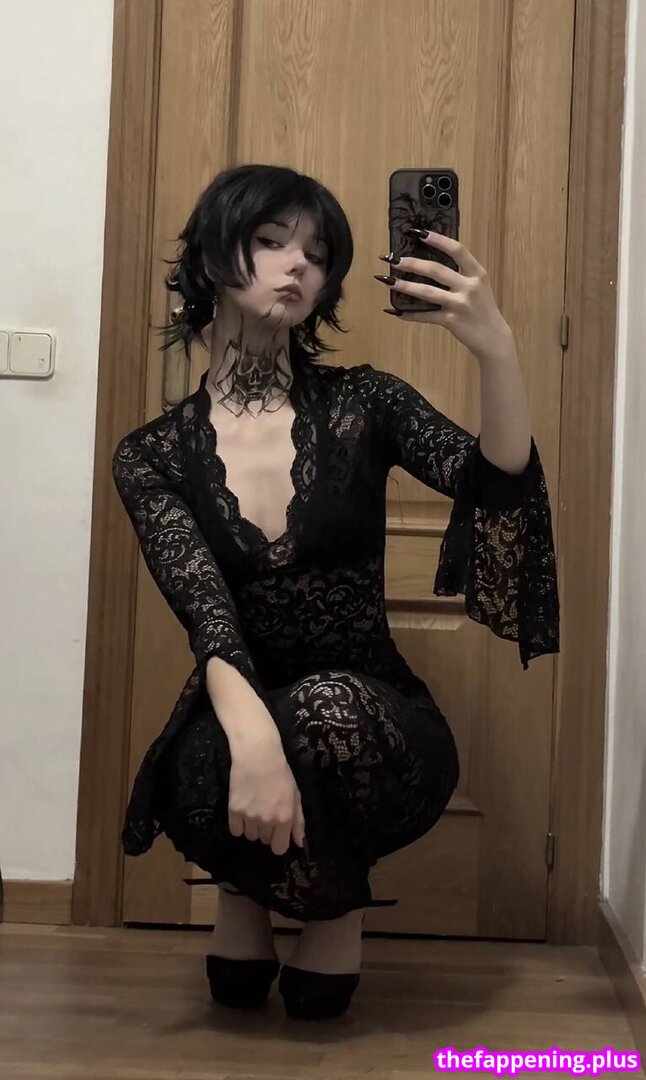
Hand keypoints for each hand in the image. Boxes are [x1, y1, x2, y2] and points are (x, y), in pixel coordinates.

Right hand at [228, 736, 306, 857]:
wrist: (257, 755)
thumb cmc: (280, 774)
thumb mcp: (295, 795)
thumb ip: (298, 822)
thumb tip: (299, 843)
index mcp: (285, 818)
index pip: (279, 849)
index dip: (278, 841)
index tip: (276, 832)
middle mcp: (267, 821)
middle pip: (264, 841)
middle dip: (266, 830)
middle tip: (265, 811)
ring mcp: (249, 816)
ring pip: (250, 836)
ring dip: (252, 827)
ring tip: (254, 807)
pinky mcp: (234, 810)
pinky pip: (235, 831)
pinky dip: (239, 824)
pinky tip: (243, 810)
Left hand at [375, 228, 513, 360]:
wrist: (493, 337)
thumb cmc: (483, 309)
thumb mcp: (478, 286)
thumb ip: (461, 273)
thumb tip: (431, 262)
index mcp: (477, 273)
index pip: (457, 250)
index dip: (438, 240)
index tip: (419, 233)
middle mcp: (469, 286)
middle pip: (436, 270)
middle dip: (412, 263)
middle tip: (394, 260)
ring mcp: (460, 304)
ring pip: (427, 292)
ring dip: (405, 286)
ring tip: (389, 281)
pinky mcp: (451, 321)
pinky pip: (426, 316)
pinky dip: (410, 314)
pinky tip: (396, 312)